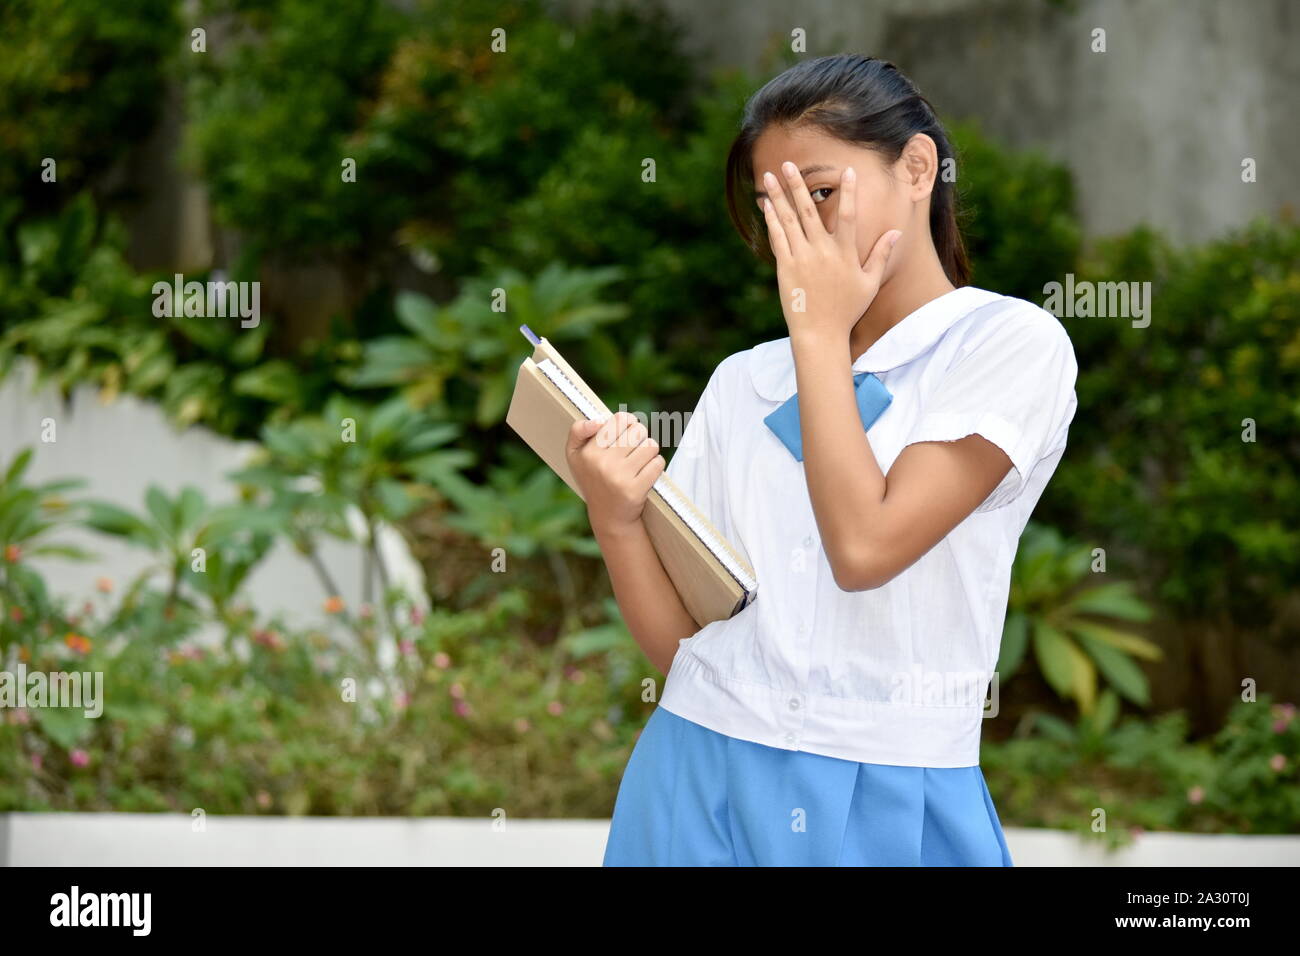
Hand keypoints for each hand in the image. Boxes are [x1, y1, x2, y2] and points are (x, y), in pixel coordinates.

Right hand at [565, 412, 664, 533]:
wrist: (608, 517)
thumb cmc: (593, 479)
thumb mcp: (574, 455)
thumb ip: (578, 430)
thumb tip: (599, 421)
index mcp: (588, 452)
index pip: (619, 419)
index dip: (628, 422)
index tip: (626, 430)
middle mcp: (602, 464)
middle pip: (638, 430)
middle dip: (639, 436)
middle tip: (633, 448)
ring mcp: (619, 477)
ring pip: (650, 445)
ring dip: (649, 451)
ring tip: (639, 461)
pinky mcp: (635, 490)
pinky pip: (658, 463)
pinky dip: (656, 465)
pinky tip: (646, 473)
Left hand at [761, 162, 900, 341]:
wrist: (820, 334)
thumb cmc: (847, 310)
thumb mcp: (869, 283)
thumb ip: (881, 255)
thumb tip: (896, 232)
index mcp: (845, 253)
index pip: (848, 216)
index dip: (848, 193)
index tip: (846, 171)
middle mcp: (823, 252)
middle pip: (809, 211)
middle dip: (798, 185)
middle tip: (789, 164)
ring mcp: (802, 259)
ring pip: (789, 220)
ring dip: (779, 196)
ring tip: (770, 176)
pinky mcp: (785, 268)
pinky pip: (778, 238)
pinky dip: (772, 220)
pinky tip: (766, 204)